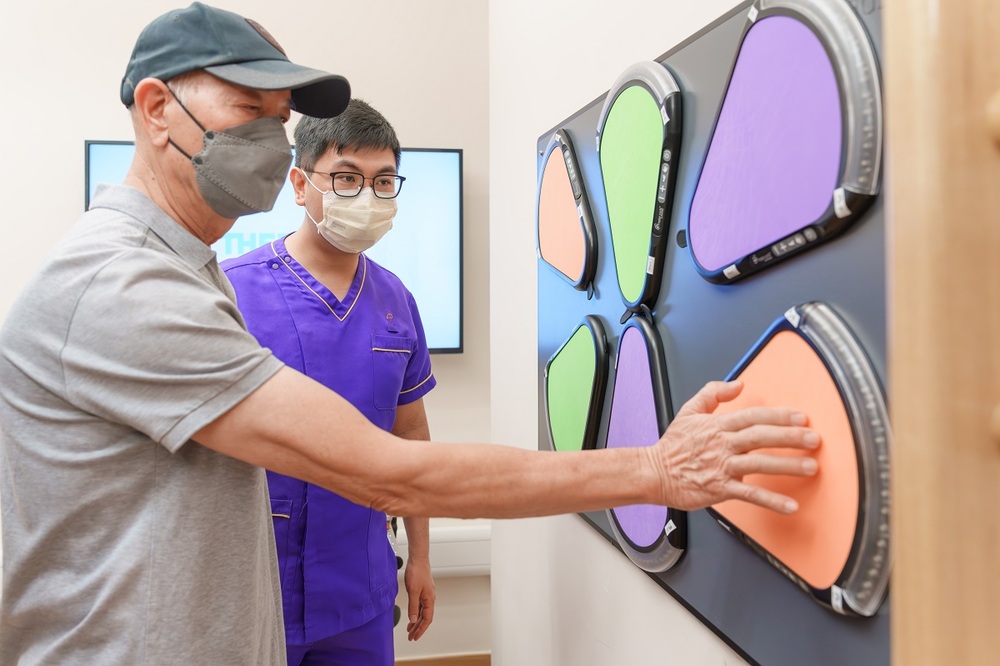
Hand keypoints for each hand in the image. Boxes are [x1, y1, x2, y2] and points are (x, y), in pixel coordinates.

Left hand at [403, 557, 435, 640]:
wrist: (418, 558)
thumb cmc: (417, 572)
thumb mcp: (413, 591)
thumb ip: (413, 606)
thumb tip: (413, 619)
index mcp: (430, 599)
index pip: (427, 619)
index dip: (421, 629)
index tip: (415, 637)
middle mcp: (430, 598)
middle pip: (425, 617)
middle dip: (418, 628)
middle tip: (411, 637)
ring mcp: (426, 594)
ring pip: (422, 612)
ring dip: (416, 621)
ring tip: (409, 629)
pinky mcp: (422, 590)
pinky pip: (420, 606)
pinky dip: (415, 613)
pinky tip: (411, 616)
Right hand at [651, 380, 819, 512]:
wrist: (654, 473)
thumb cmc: (673, 446)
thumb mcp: (690, 411)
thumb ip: (714, 393)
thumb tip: (739, 384)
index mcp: (717, 425)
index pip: (753, 416)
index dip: (778, 416)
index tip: (801, 418)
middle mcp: (722, 444)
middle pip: (760, 437)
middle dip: (790, 438)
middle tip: (813, 439)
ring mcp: (721, 467)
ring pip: (759, 464)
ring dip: (786, 466)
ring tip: (810, 467)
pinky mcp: (719, 488)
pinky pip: (749, 495)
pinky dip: (770, 500)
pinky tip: (789, 505)